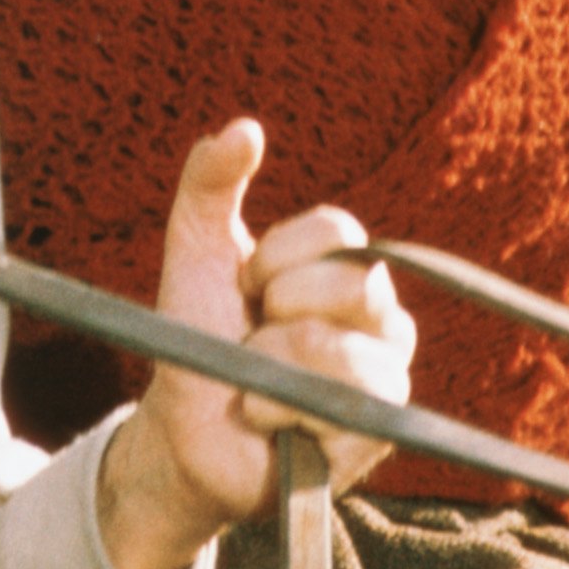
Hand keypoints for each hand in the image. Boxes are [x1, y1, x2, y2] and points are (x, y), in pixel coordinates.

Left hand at [95, 119, 413, 568]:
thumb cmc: (196, 336)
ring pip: (347, 356)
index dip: (278, 257)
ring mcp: (387, 381)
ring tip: (253, 387)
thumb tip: (243, 128)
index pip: (340, 233)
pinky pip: (341, 417)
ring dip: (272, 373)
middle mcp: (384, 320)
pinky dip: (284, 420)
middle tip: (250, 338)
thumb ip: (210, 183)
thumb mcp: (194, 251)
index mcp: (347, 269)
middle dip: (278, 315)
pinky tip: (271, 425)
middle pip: (357, 288)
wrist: (181, 429)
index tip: (246, 284)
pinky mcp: (377, 441)